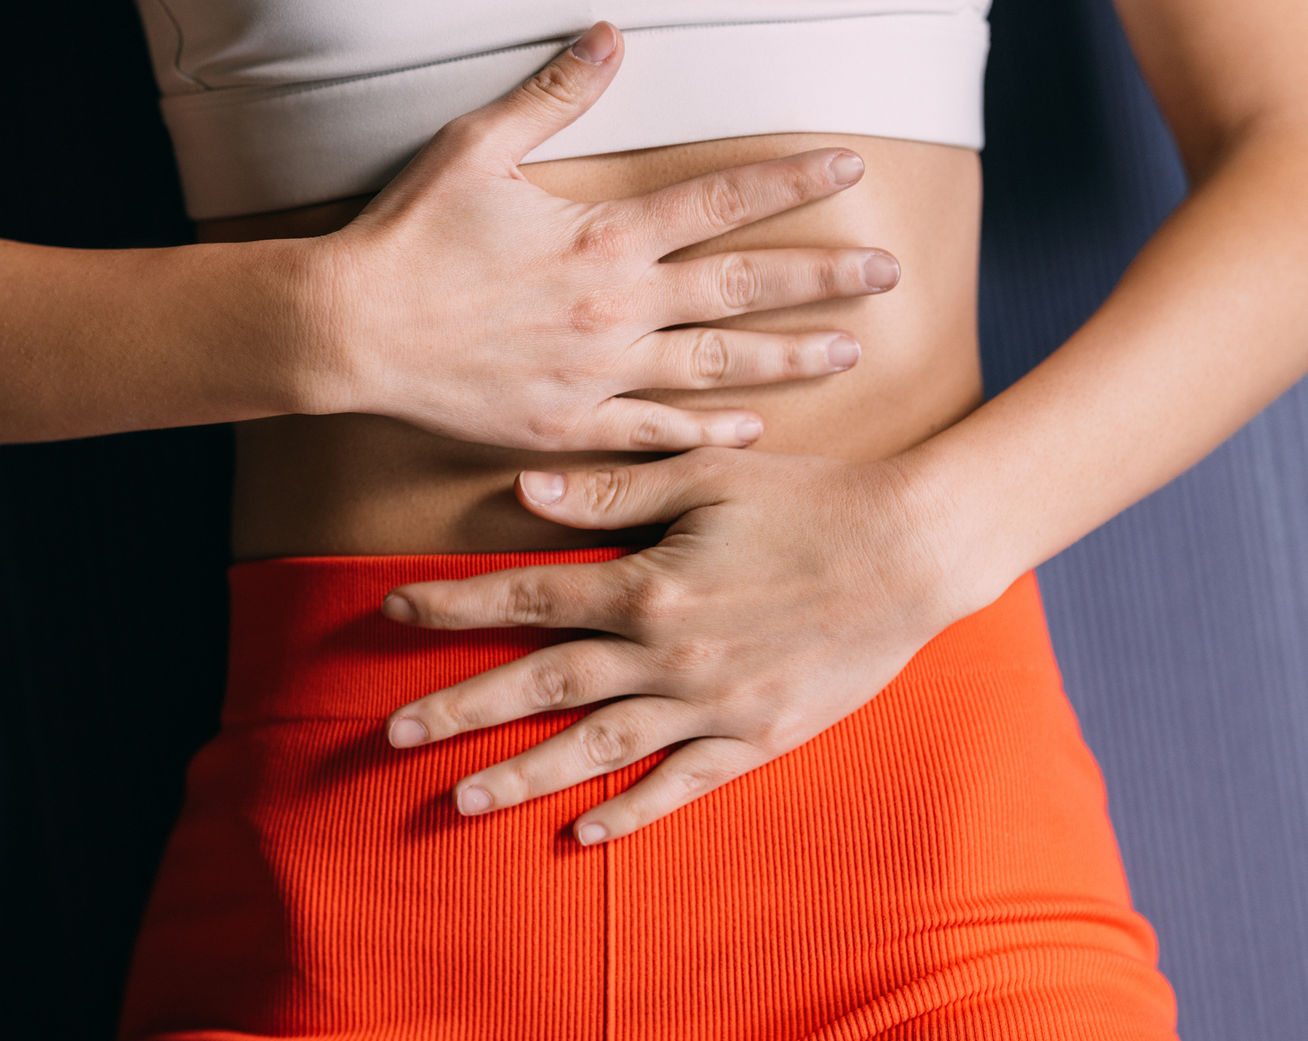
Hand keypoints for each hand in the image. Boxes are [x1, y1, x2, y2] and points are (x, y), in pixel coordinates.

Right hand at [305, 22, 900, 452]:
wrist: (351, 330)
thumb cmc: (409, 235)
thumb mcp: (477, 146)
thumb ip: (554, 95)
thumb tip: (612, 36)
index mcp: (604, 236)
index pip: (720, 201)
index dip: (789, 181)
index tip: (850, 168)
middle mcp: (617, 307)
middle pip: (742, 287)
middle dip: (821, 277)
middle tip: (887, 275)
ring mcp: (598, 372)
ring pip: (717, 366)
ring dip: (787, 357)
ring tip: (848, 352)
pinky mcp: (567, 422)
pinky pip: (654, 432)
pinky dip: (708, 431)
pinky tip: (753, 428)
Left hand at [378, 447, 1001, 842]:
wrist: (917, 550)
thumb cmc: (812, 499)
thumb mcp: (709, 475)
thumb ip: (615, 487)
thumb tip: (525, 487)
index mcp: (649, 583)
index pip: (527, 596)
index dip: (454, 606)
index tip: (393, 612)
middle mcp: (668, 653)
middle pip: (542, 684)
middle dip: (459, 707)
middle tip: (390, 733)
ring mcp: (712, 704)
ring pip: (596, 746)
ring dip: (521, 773)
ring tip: (457, 797)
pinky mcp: (758, 737)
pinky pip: (681, 785)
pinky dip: (630, 810)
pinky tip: (581, 831)